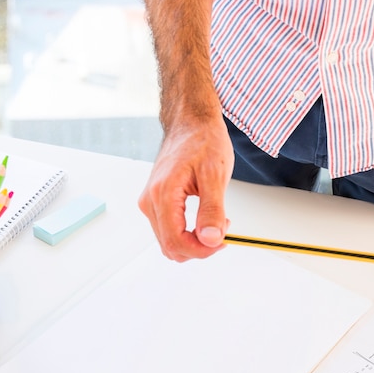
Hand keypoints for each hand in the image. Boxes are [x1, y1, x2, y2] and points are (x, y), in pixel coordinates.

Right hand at [138, 116, 233, 261]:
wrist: (191, 122)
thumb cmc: (204, 141)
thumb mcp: (215, 175)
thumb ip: (212, 210)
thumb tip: (211, 239)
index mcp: (162, 193)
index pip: (176, 242)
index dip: (202, 250)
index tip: (223, 240)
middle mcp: (150, 201)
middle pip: (171, 247)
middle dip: (200, 247)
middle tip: (222, 228)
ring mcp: (150, 203)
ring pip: (170, 243)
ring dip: (195, 242)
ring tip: (215, 221)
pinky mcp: (156, 204)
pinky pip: (170, 232)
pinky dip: (189, 235)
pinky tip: (205, 220)